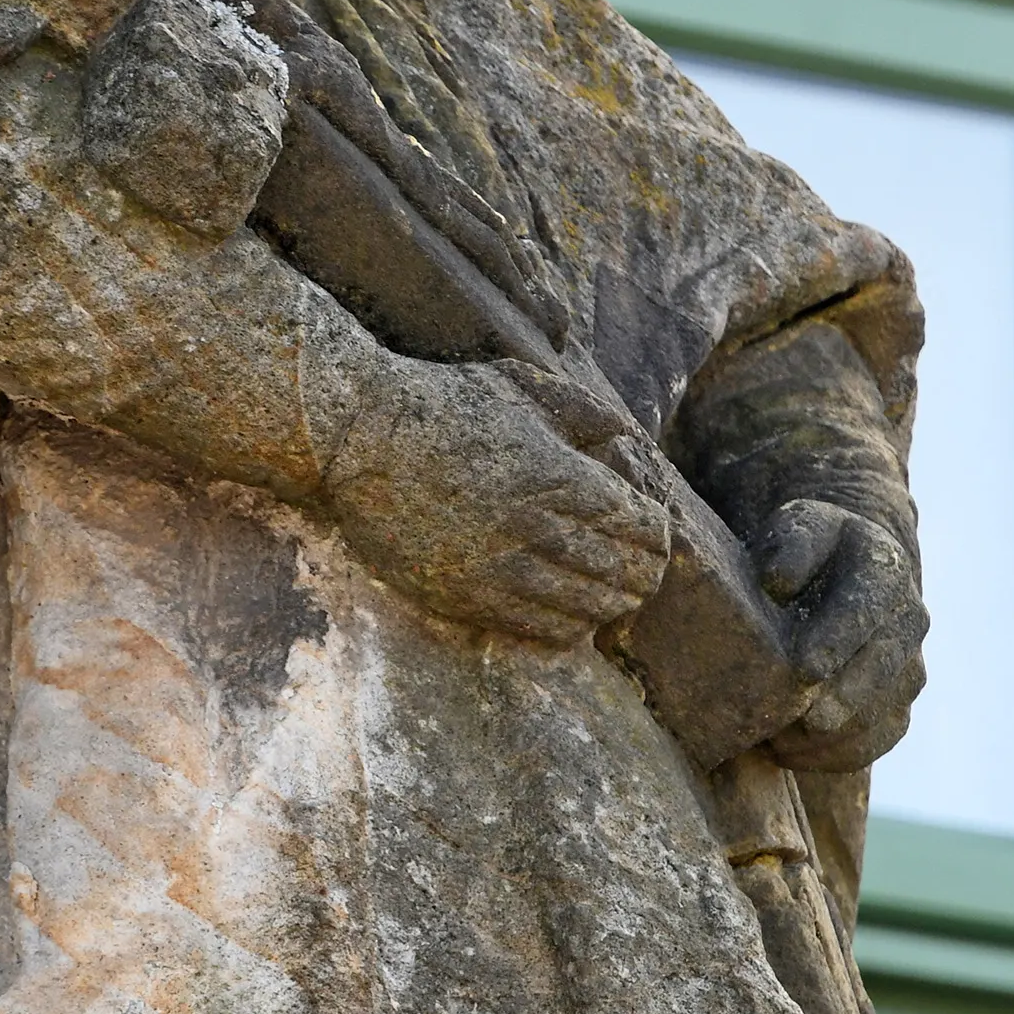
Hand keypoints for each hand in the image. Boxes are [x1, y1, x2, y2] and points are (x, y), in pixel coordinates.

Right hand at [324, 357, 672, 642]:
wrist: (356, 436)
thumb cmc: (442, 401)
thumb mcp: (519, 386)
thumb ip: (583, 411)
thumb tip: (630, 442)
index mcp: (557, 474)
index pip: (639, 525)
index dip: (657, 535)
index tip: (656, 535)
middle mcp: (533, 525)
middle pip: (621, 571)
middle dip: (643, 575)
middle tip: (646, 574)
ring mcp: (498, 565)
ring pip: (586, 606)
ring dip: (610, 605)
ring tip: (617, 599)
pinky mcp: (465, 593)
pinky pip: (538, 627)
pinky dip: (568, 627)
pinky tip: (574, 619)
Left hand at [755, 499, 928, 767]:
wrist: (840, 566)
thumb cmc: (805, 547)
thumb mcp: (797, 527)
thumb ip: (791, 544)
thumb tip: (778, 581)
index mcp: (883, 569)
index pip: (867, 607)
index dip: (839, 639)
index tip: (806, 668)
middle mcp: (908, 619)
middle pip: (885, 668)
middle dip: (847, 699)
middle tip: (806, 722)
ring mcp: (908, 663)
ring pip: (886, 712)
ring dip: (841, 736)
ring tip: (786, 746)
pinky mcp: (898, 700)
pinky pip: (881, 738)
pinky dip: (842, 754)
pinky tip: (795, 757)